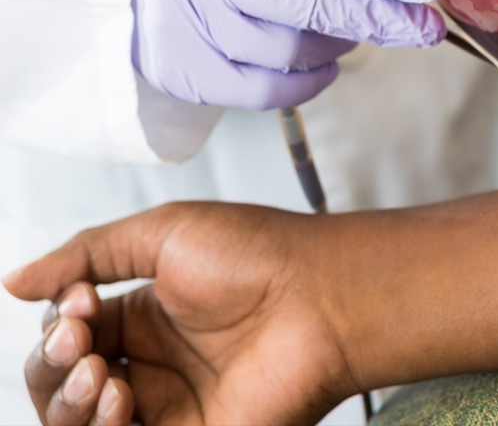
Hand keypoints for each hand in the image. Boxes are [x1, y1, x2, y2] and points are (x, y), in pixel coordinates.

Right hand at [3, 203, 358, 425]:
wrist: (323, 293)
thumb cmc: (258, 254)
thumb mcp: (162, 233)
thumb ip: (86, 254)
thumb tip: (13, 280)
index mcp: (144, 317)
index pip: (67, 339)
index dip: (58, 327)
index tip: (79, 302)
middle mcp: (153, 366)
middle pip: (62, 388)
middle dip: (51, 368)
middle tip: (79, 341)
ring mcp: (172, 407)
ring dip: (67, 404)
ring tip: (100, 375)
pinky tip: (117, 395)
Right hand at [133, 0, 445, 108]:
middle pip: (311, 6)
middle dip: (382, 17)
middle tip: (427, 25)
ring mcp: (190, 27)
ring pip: (295, 51)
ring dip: (343, 43)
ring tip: (355, 27)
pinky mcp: (186, 73)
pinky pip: (268, 91)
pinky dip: (310, 80)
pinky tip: (326, 61)